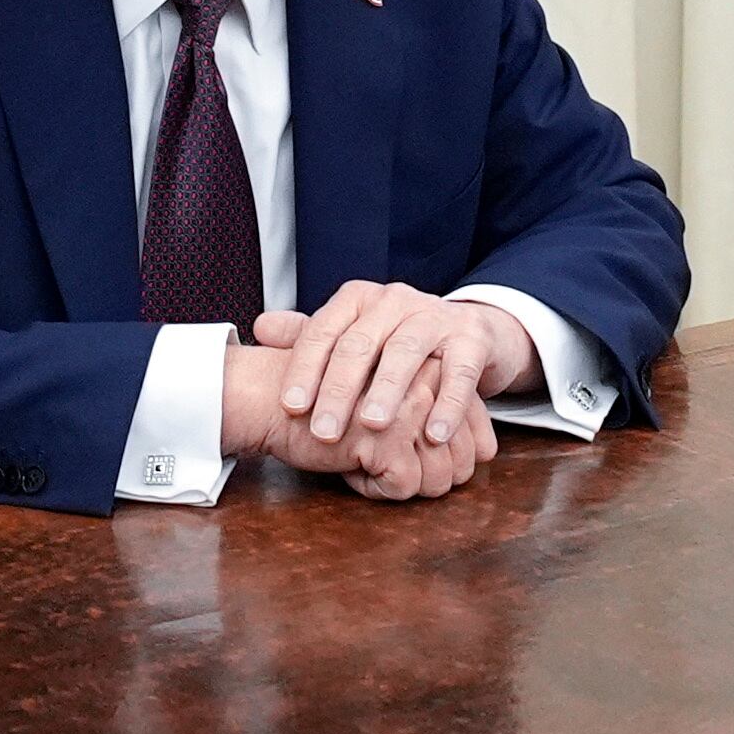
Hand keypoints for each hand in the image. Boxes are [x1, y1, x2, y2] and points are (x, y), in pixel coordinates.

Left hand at [247, 284, 536, 499]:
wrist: (469, 331)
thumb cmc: (396, 342)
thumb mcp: (353, 337)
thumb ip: (307, 336)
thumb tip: (260, 329)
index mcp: (358, 299)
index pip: (323, 331)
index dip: (304, 369)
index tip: (290, 408)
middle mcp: (395, 301)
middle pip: (360, 344)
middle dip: (340, 390)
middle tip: (324, 431)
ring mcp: (436, 316)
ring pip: (407, 352)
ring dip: (388, 390)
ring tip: (373, 425)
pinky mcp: (473, 338)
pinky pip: (460, 371)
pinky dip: (448, 405)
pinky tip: (433, 435)